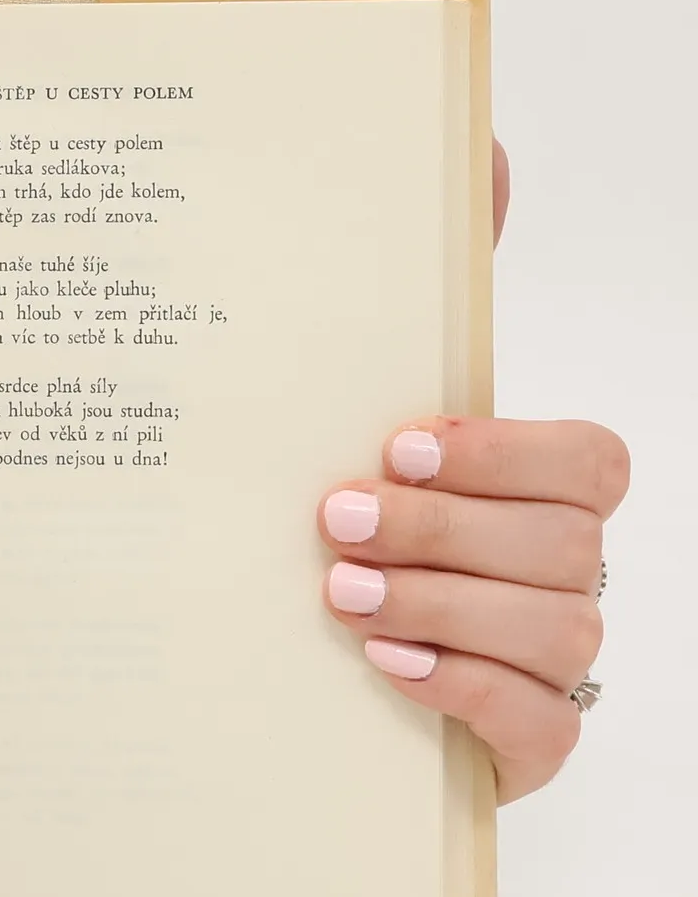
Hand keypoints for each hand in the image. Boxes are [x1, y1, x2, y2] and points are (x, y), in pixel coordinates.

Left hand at [318, 141, 629, 801]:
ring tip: (342, 596)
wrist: (309, 673)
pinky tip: (389, 668)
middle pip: (565, 542)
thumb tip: (486, 151)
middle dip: (448, 527)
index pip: (587, 461)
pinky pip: (542, 727)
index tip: (397, 440)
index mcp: (539, 492)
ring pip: (557, 629)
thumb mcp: (366, 419)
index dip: (504, 450)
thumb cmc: (355, 532)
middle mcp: (562, 570)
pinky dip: (466, 693)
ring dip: (445, 605)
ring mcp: (555, 663)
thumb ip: (430, 300)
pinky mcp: (528, 745)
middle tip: (338, 520)